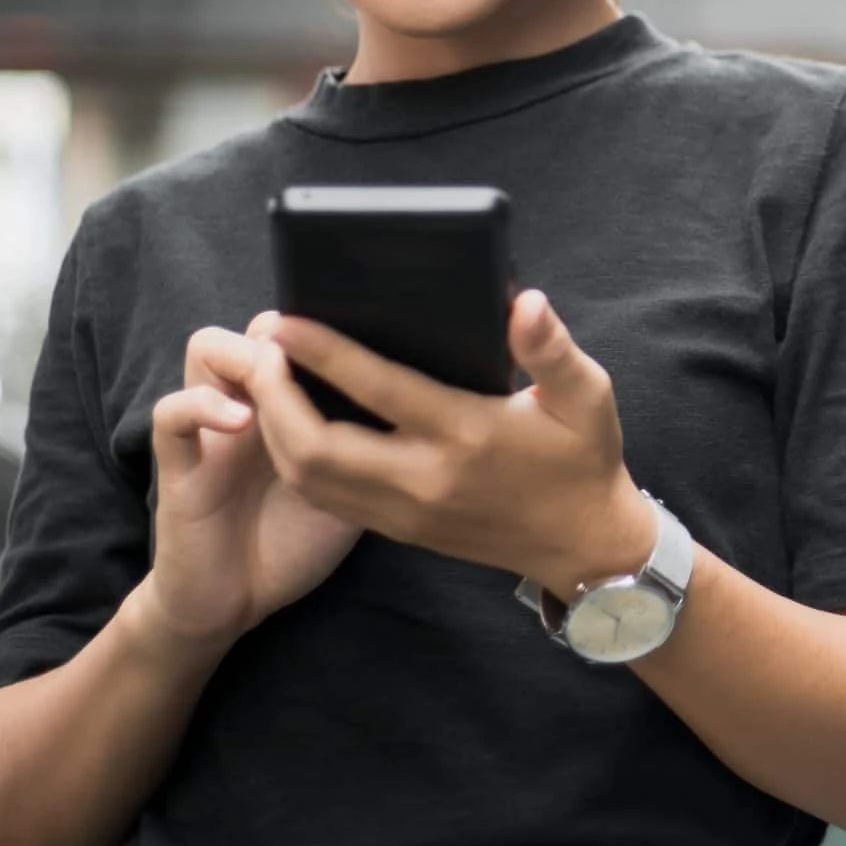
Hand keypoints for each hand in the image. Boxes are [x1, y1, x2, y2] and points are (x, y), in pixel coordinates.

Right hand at [137, 323, 362, 647]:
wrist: (234, 602)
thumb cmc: (299, 541)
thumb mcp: (353, 487)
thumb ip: (375, 443)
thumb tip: (439, 407)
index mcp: (294, 406)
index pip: (303, 334)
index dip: (326, 322)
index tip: (363, 325)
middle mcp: (251, 404)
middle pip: (255, 329)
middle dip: (284, 326)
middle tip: (311, 345)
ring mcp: (212, 429)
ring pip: (206, 349)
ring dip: (243, 353)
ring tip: (275, 372)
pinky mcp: (179, 465)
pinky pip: (172, 414)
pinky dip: (203, 405)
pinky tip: (242, 419)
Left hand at [244, 291, 658, 599]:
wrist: (584, 545)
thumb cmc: (583, 459)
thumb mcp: (586, 395)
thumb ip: (552, 348)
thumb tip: (522, 301)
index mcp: (467, 434)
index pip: (377, 389)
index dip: (324, 353)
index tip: (286, 321)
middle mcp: (425, 478)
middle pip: (316, 446)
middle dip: (274, 397)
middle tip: (259, 353)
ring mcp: (405, 511)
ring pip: (309, 478)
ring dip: (274, 431)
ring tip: (264, 382)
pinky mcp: (398, 529)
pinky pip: (326, 497)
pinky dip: (294, 460)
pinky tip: (288, 426)